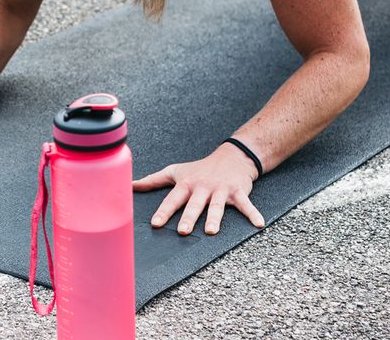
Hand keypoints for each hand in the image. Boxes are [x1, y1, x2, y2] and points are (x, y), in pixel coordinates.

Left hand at [132, 144, 265, 235]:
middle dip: (189, 217)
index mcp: (186, 184)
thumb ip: (153, 180)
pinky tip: (259, 224)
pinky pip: (246, 205)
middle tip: (184, 232)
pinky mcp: (238, 191)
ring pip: (217, 206)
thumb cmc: (199, 168)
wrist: (231, 157)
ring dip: (215, 218)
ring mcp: (221, 190)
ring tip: (212, 232)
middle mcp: (202, 187)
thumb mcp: (175, 171)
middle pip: (194, 205)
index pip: (172, 199)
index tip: (156, 223)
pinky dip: (253, 214)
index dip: (164, 211)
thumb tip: (130, 185)